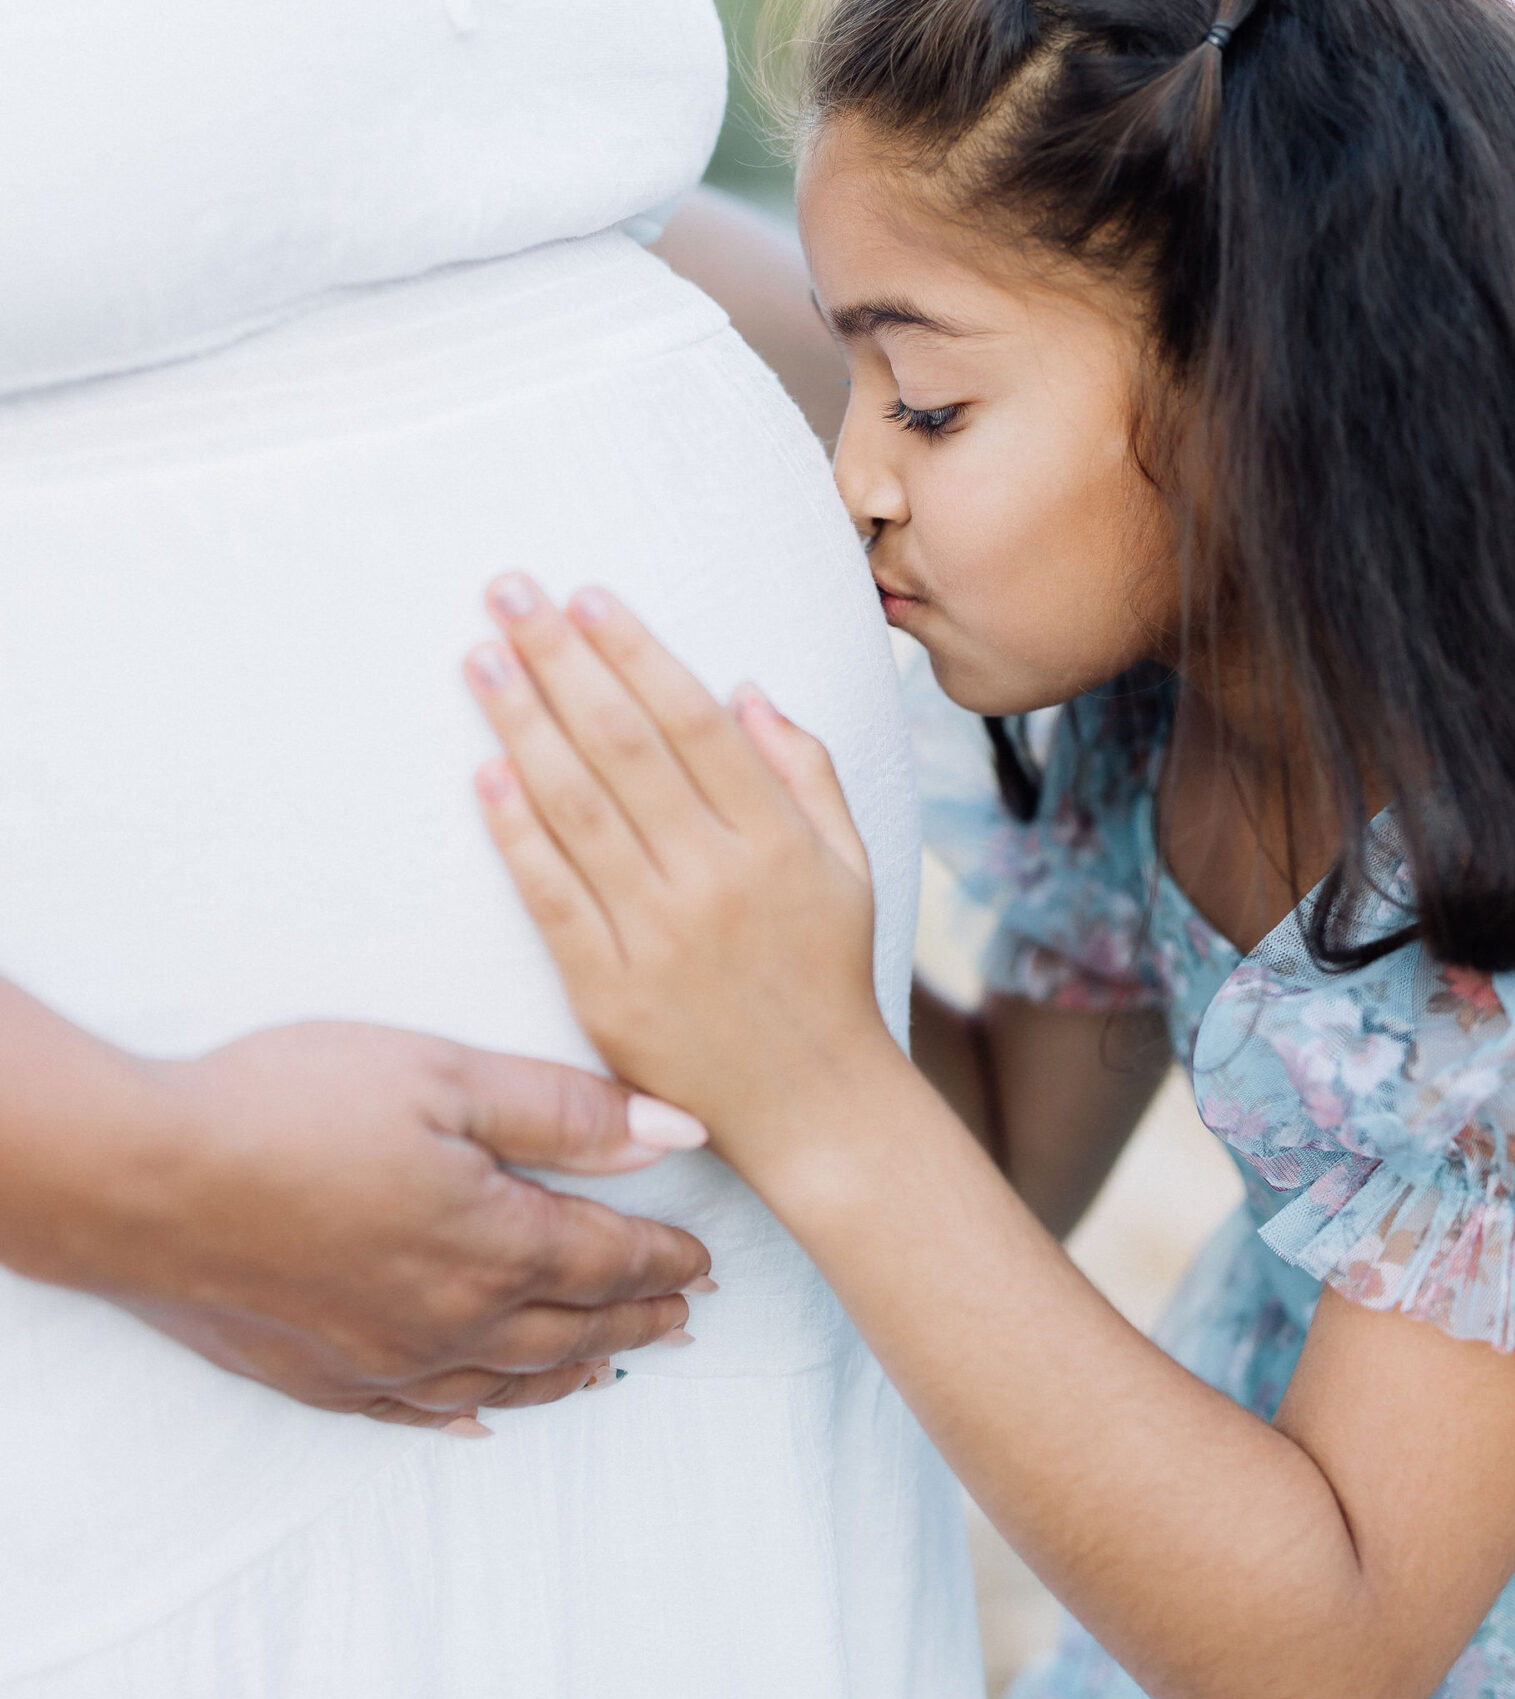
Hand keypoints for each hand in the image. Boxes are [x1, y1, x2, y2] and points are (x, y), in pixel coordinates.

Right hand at [0, 985, 712, 1428]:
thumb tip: (678, 1133)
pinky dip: (468, 1416)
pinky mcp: (319, 1376)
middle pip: (571, 1329)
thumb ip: (565, 1112)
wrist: (145, 1180)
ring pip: (505, 1383)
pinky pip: (418, 1414)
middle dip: (636, 1319)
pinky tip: (480, 1421)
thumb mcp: (445, 1074)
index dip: (665, 1259)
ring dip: (569, 1372)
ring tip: (610, 1365)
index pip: (609, 1259)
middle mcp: (453, 1321)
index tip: (705, 1261)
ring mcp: (383, 1359)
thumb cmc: (291, 1105)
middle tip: (682, 1318)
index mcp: (497, 1242)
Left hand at [464, 577, 895, 1171]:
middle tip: (507, 591)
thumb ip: (805, 772)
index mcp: (777, 840)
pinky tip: (484, 772)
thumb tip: (743, 689)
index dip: (633, 650)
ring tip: (479, 657)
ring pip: (579, 809)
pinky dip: (517, 834)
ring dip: (522, 724)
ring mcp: (660, 937)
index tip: (584, 594)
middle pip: (624, 746)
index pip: (692, 720)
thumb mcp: (852, 864)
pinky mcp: (610, 993)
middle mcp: (717, 879)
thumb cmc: (829, 973)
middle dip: (560, 659)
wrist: (815, 1107)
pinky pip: (553, 898)